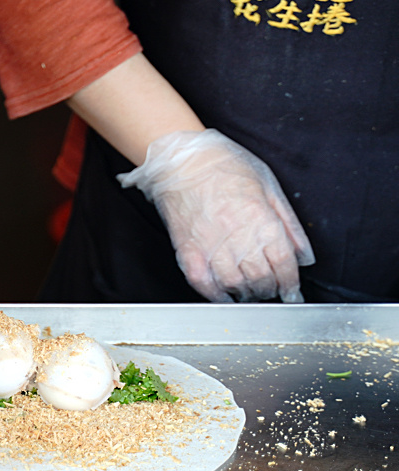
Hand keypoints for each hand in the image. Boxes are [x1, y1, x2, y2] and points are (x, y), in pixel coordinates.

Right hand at [118, 129, 314, 302]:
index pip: (284, 264)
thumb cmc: (224, 166)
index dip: (291, 283)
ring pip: (235, 285)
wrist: (182, 160)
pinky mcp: (188, 251)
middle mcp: (238, 237)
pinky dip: (216, 295)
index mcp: (262, 220)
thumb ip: (288, 223)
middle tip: (271, 290)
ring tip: (250, 292)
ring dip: (246, 294)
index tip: (292, 292)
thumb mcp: (268, 186)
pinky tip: (224, 295)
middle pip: (262, 279)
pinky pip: (204, 283)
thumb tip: (304, 254)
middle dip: (270, 289)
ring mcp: (211, 246)